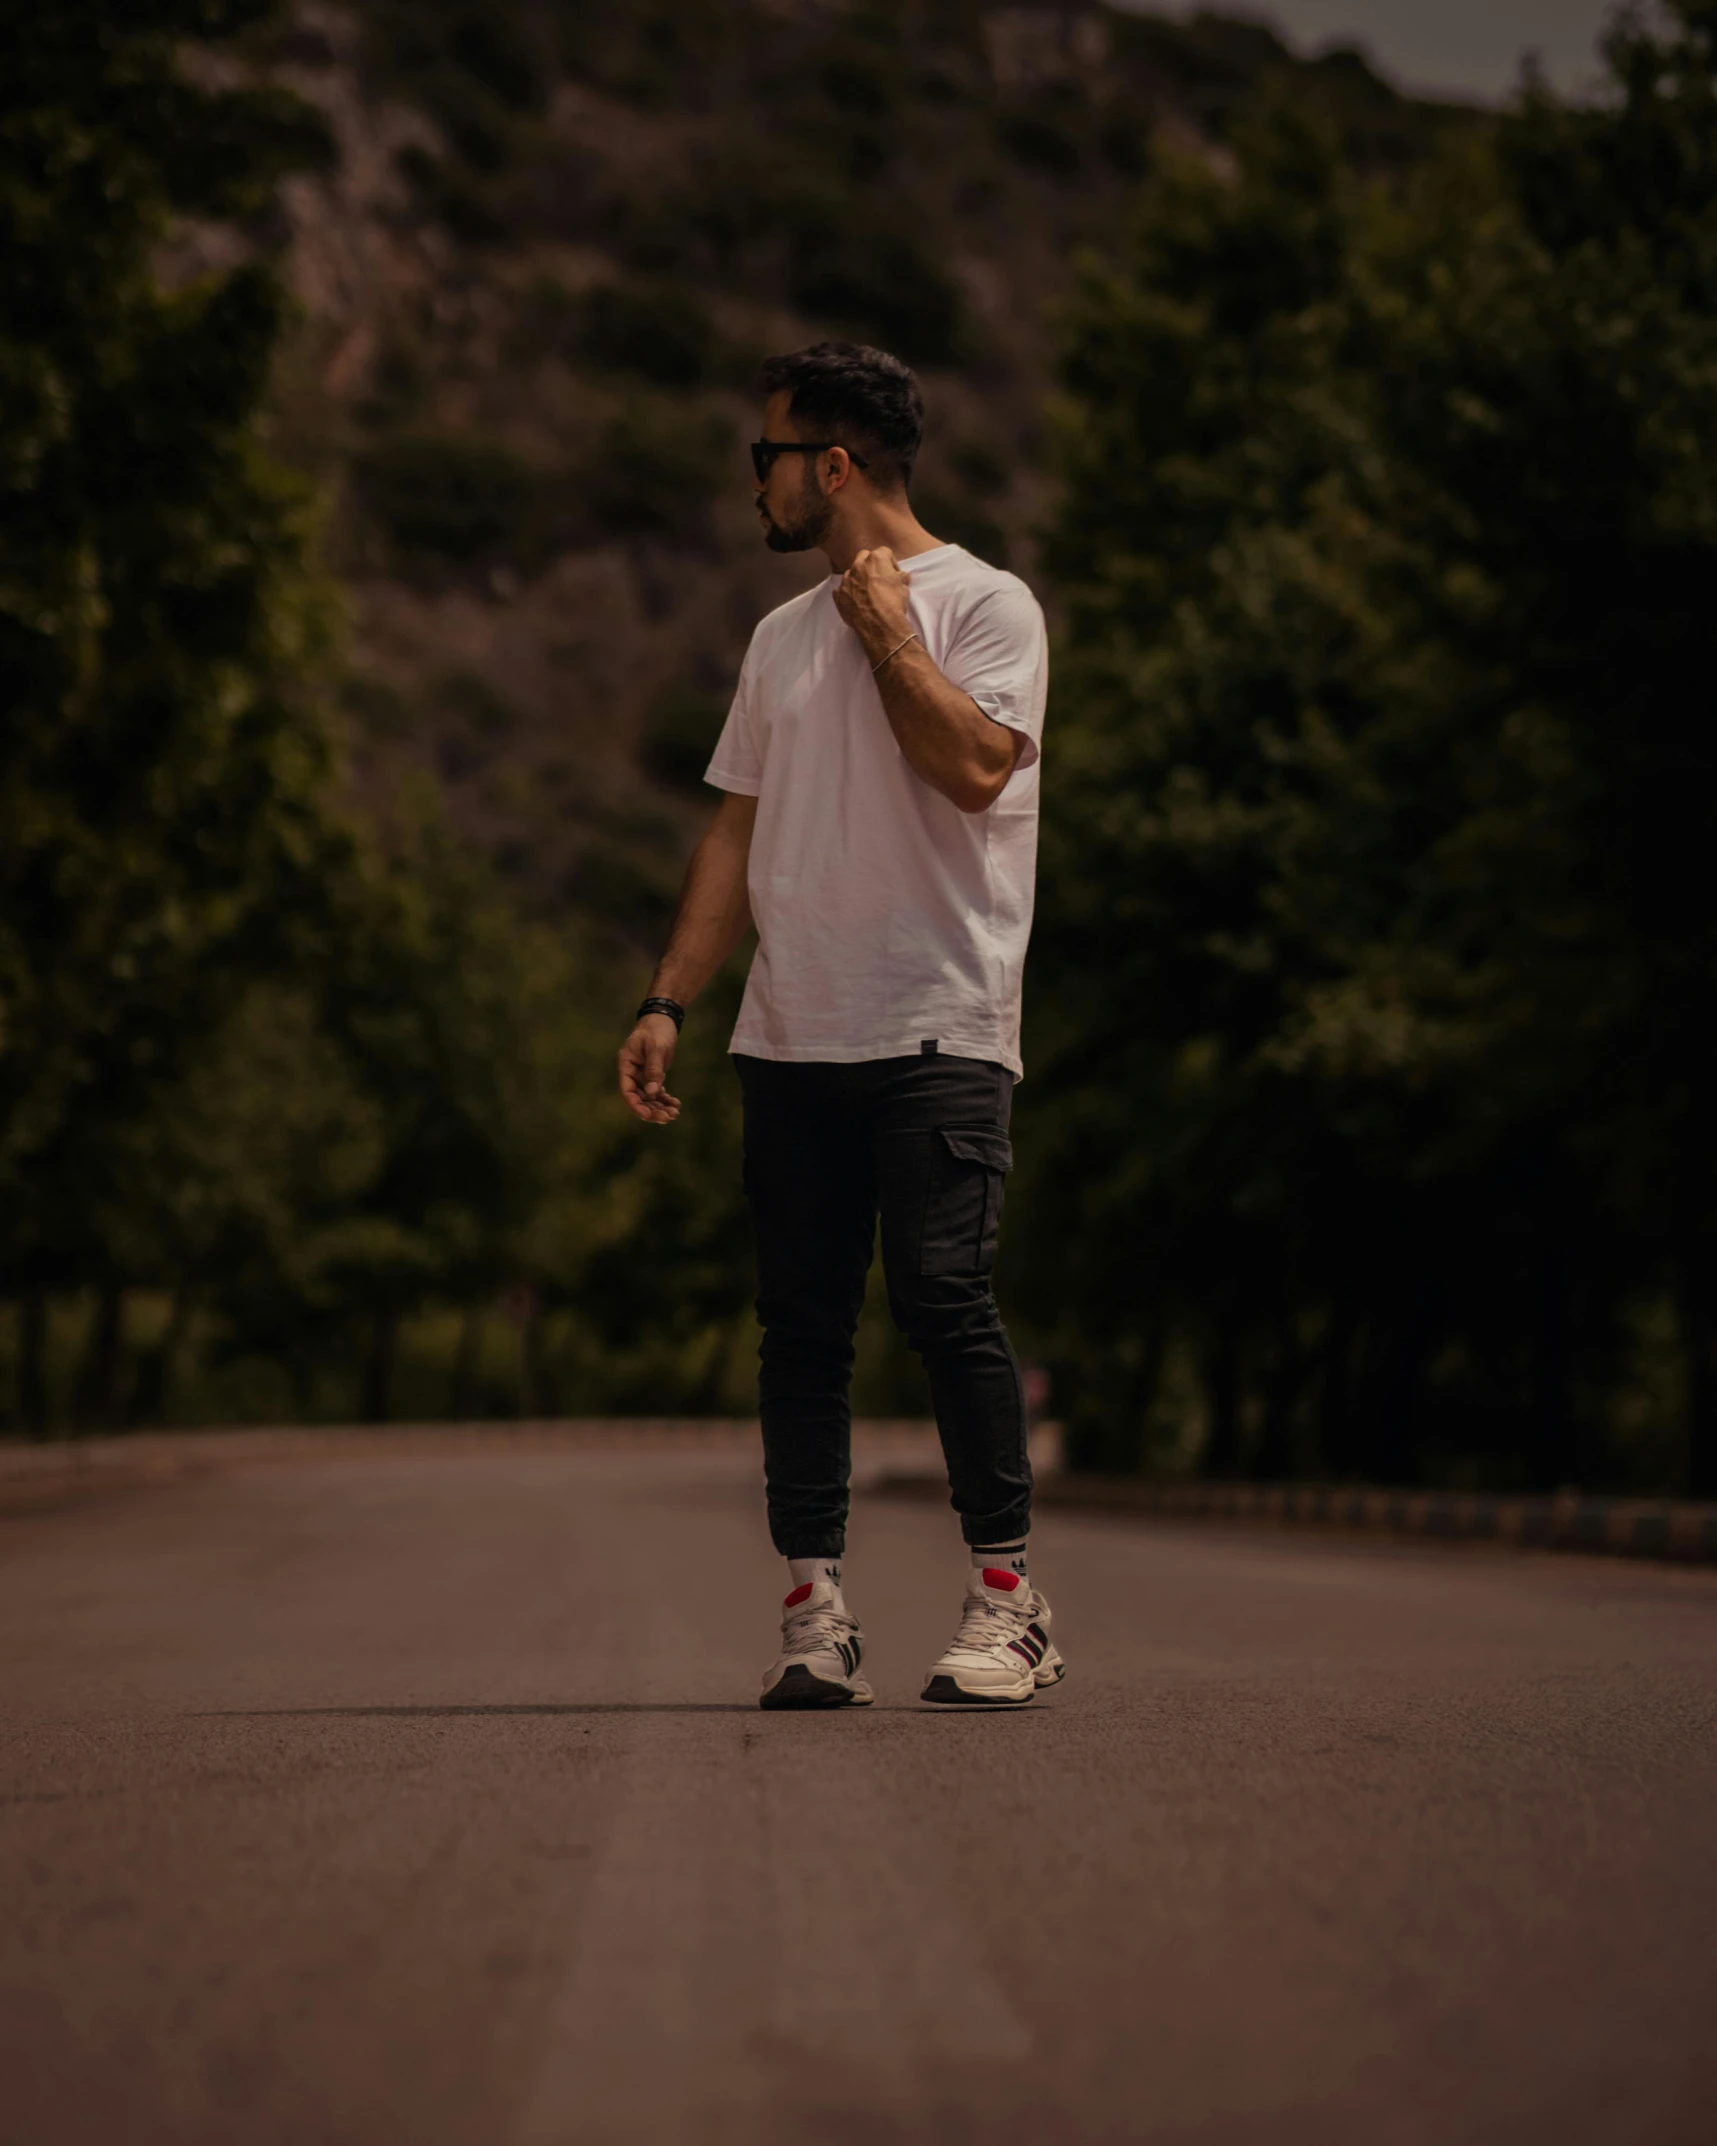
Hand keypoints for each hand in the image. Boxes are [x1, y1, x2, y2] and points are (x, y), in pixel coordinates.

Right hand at [617, 1014, 681, 1123]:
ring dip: (660, 1107)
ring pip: (648, 1097)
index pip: (627, 1091)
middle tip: (668, 1117)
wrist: (663, 1018)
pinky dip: (665, 1099)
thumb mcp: (656, 1048)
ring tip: (675, 1113)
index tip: (648, 1116)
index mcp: (626, 1065)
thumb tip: (652, 1093)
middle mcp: (631, 1072)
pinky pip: (657, 1091)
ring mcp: (641, 1075)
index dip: (636, 1105)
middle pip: (638, 1098)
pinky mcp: (652, 1075)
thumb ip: (653, 1070)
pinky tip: (676, 1104)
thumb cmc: (656, 1030)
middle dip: (652, 1109)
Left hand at [833, 546, 912, 660]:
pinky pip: (842, 590)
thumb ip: (900, 578)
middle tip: (877, 579)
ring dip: (858, 579)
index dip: (890, 563)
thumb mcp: (903, 589)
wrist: (879, 626)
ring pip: (851, 573)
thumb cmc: (894, 604)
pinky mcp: (838, 594)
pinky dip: (849, 594)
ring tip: (866, 593)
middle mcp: (858, 565)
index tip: (894, 574)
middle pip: (864, 557)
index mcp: (876, 559)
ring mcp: (846, 580)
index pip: (884, 552)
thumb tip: (901, 576)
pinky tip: (856, 603)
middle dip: (871, 565)